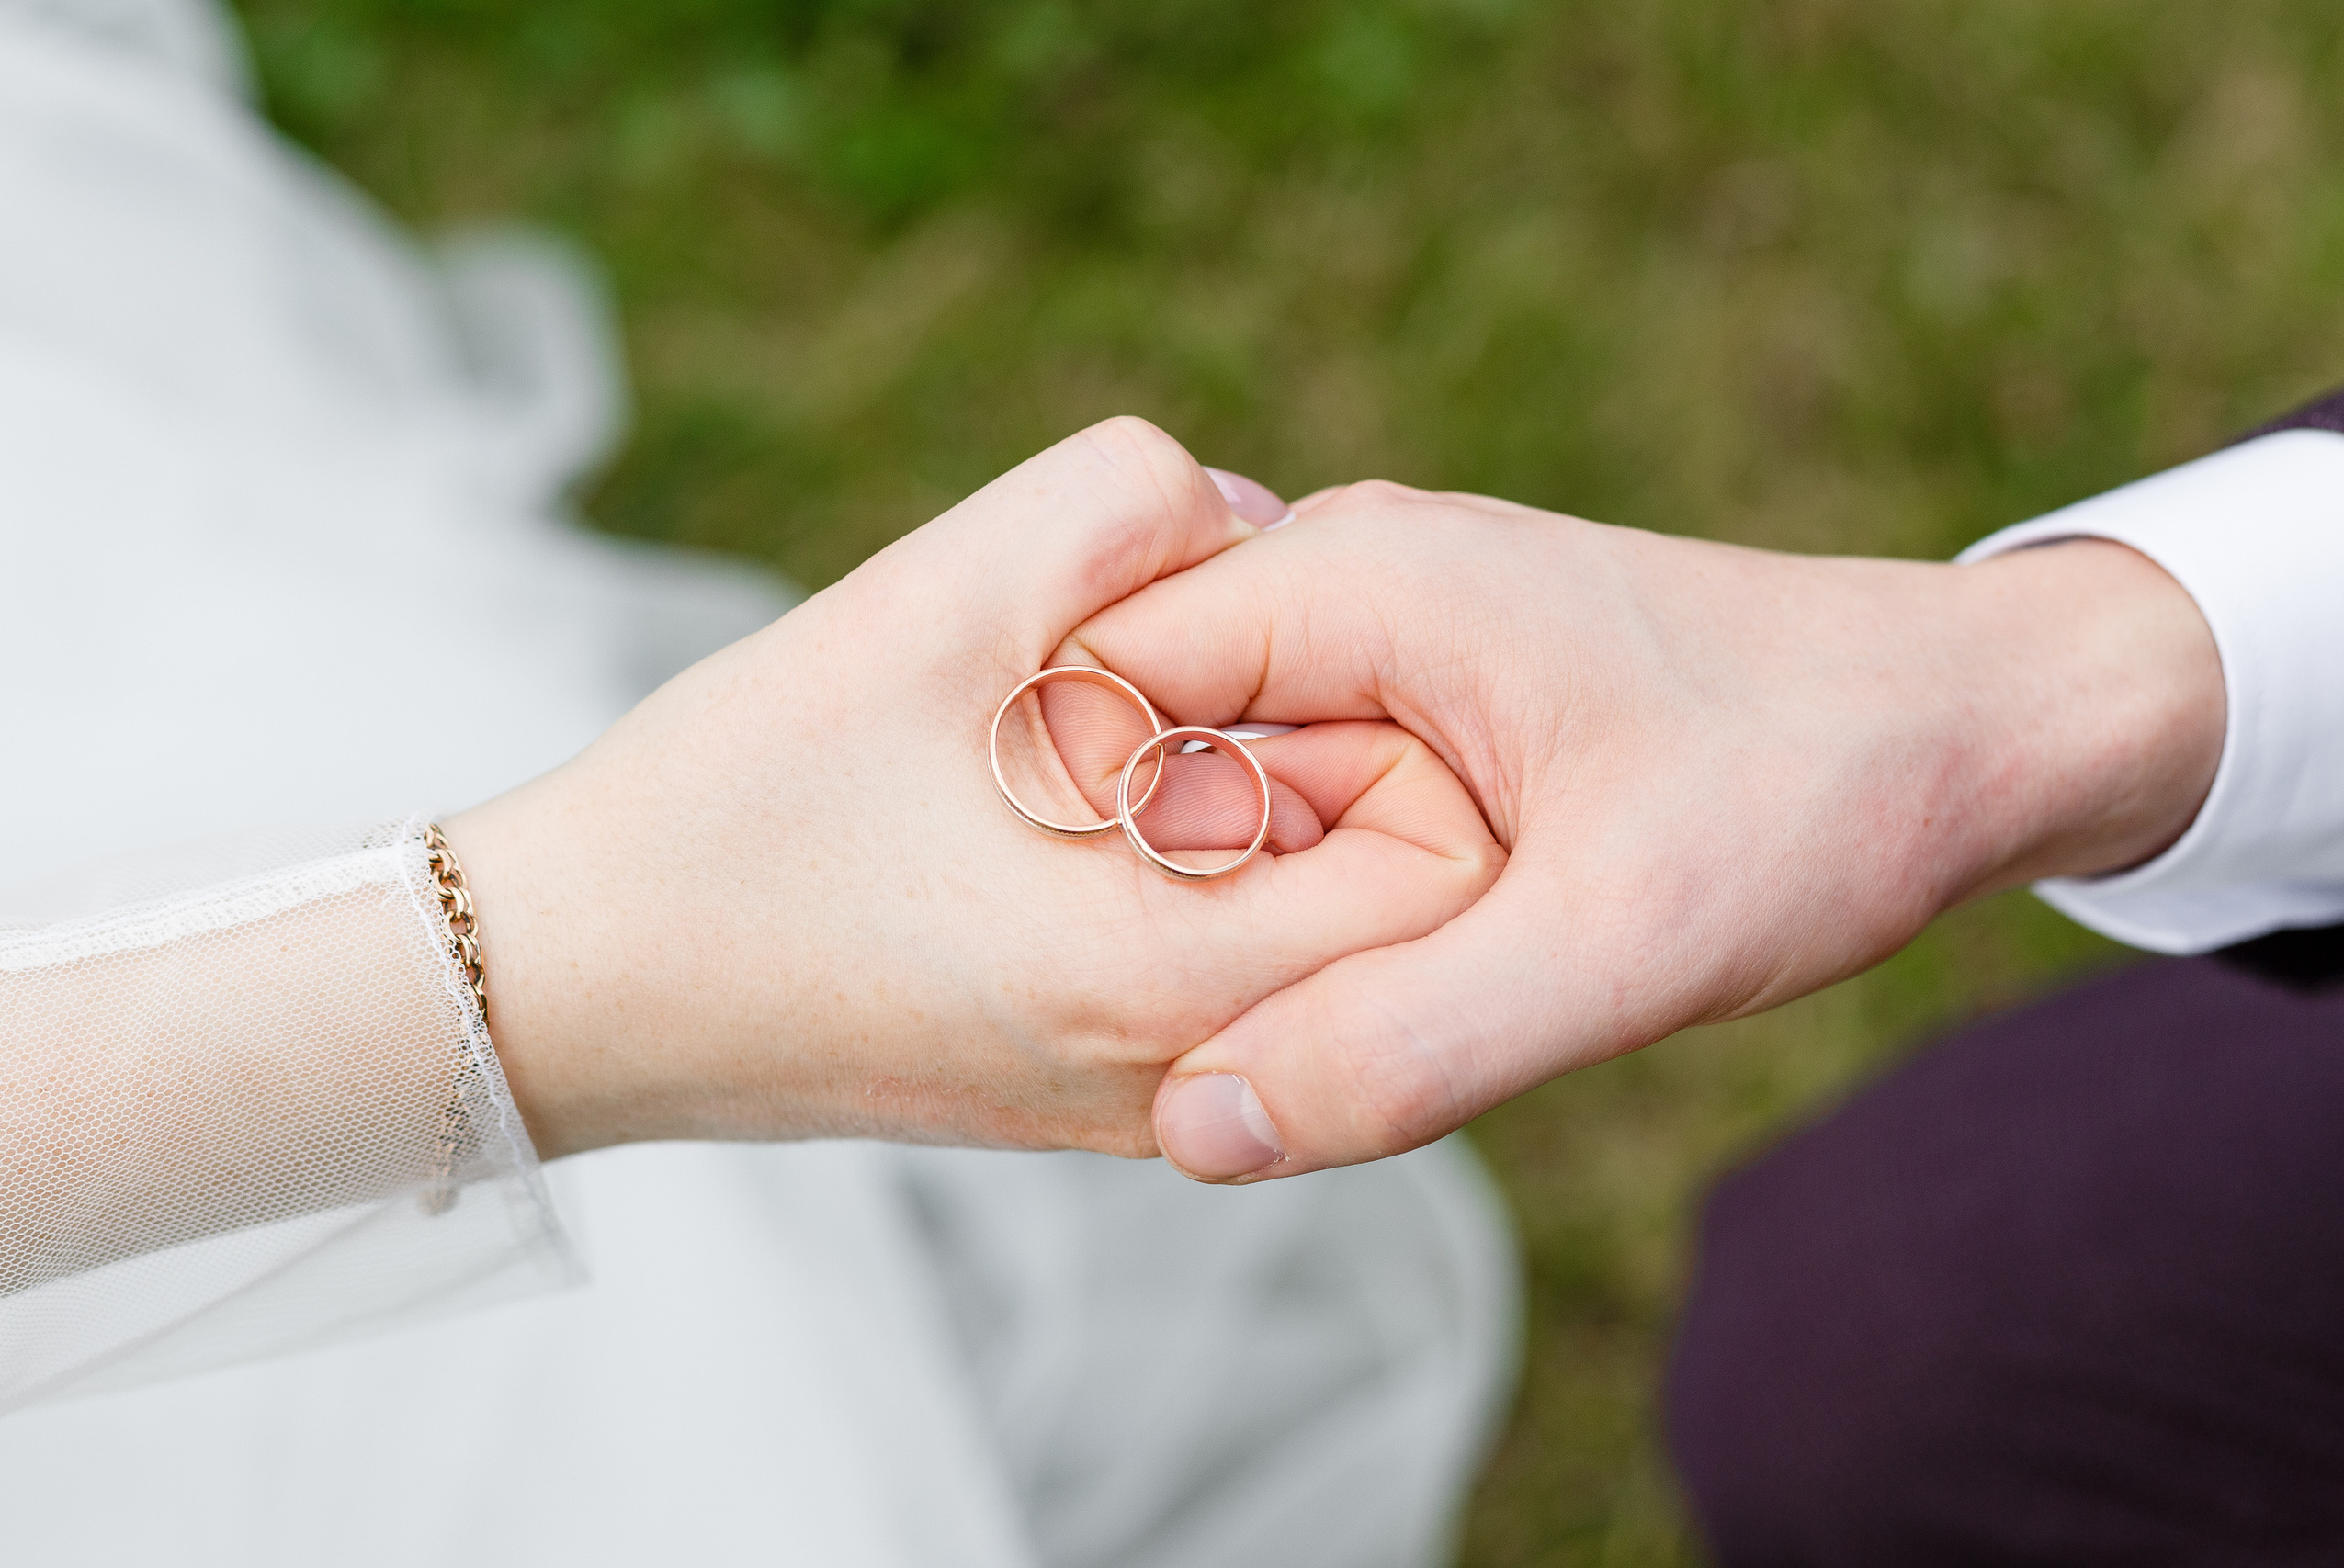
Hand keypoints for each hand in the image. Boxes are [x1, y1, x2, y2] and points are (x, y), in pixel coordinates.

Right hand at [448, 423, 1502, 1159]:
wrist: (584, 983)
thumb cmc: (738, 802)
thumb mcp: (932, 593)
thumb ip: (1130, 503)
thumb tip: (1254, 523)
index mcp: (1166, 971)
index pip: (1448, 866)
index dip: (1398, 725)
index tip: (1272, 655)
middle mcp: (1187, 1072)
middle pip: (1403, 907)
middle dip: (1337, 757)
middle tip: (1193, 680)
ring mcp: (1144, 1101)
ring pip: (1322, 939)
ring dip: (1269, 809)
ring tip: (1126, 738)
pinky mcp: (1095, 1094)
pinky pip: (1240, 970)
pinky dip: (1211, 872)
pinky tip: (1090, 803)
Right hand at [1070, 483, 2224, 1178]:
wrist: (1980, 720)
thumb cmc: (1823, 792)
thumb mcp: (1623, 941)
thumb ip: (1406, 1038)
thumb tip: (1198, 1127)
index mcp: (1357, 578)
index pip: (1093, 688)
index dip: (1082, 841)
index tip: (1125, 964)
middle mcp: (1351, 575)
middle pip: (1146, 734)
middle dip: (1166, 880)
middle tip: (1238, 1010)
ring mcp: (1392, 627)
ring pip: (1225, 771)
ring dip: (1245, 890)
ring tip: (1318, 991)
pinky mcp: (1432, 685)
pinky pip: (1307, 783)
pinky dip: (1312, 877)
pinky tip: (1368, 954)